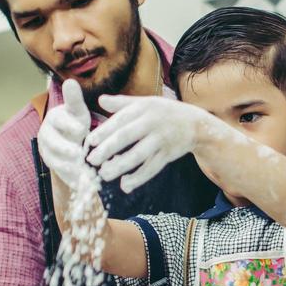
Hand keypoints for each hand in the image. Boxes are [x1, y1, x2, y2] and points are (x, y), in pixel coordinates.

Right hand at [38, 78, 91, 186]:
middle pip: (53, 144)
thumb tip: (70, 82)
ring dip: (67, 167)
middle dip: (65, 149)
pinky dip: (72, 181)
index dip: (70, 125)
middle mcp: (47, 136)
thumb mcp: (77, 110)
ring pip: (55, 161)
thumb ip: (74, 98)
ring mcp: (49, 154)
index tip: (81, 129)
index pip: (60, 121)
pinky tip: (82, 185)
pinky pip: (62, 176)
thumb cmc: (75, 121)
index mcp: (54, 119)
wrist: (69, 140)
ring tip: (79, 172)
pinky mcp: (55, 169)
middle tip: (77, 154)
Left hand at [86, 95, 211, 192]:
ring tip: (104, 174)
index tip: (90, 142)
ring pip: (139, 155)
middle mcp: (152, 123)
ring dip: (121, 166)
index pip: (120, 120)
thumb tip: (100, 100)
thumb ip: (122, 103)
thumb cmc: (164, 112)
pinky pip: (152, 168)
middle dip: (108, 149)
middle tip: (91, 160)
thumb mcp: (146, 102)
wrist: (195, 123)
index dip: (104, 131)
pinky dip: (139, 178)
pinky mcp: (168, 155)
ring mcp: (161, 140)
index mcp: (144, 108)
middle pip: (127, 137)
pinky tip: (125, 185)